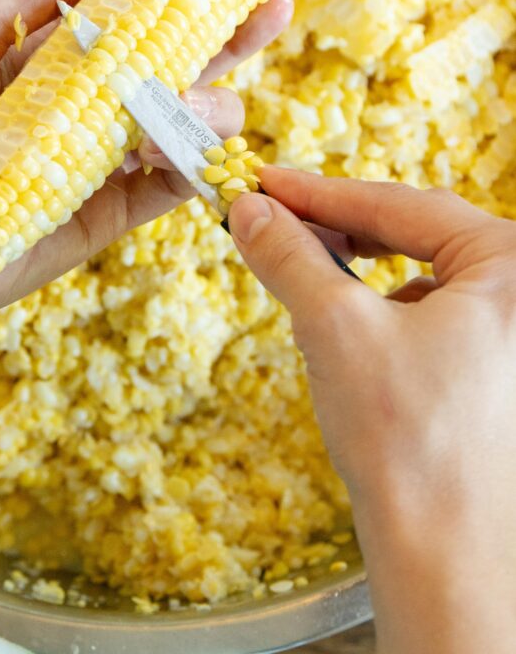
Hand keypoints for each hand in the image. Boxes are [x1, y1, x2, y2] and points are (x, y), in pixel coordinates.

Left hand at [0, 0, 291, 394]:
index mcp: (56, 54)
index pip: (139, 15)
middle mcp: (89, 103)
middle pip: (180, 64)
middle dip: (232, 36)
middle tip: (274, 8)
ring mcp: (105, 160)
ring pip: (190, 123)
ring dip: (210, 104)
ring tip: (187, 102)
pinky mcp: (109, 215)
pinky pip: (174, 185)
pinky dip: (194, 164)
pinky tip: (182, 145)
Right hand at [229, 168, 515, 653]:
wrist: (446, 556)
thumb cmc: (408, 439)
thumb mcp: (336, 326)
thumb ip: (291, 255)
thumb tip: (249, 210)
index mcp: (512, 266)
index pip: (402, 205)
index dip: (322, 192)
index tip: (265, 182)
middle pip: (417, 235)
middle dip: (340, 229)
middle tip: (276, 218)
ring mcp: (511, 335)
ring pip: (420, 276)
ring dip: (358, 272)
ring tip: (303, 274)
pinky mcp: (496, 369)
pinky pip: (432, 314)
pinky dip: (381, 310)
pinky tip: (347, 332)